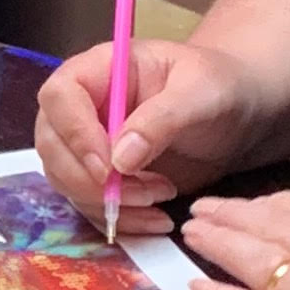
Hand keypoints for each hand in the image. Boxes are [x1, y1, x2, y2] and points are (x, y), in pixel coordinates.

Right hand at [36, 35, 277, 229]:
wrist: (236, 114)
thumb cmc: (219, 86)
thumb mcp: (201, 92)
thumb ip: (161, 118)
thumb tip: (120, 160)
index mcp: (100, 69)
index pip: (60, 96)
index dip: (75, 133)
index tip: (110, 167)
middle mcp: (83, 106)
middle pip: (52, 145)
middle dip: (89, 180)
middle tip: (142, 193)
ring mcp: (88, 144)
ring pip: (66, 181)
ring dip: (107, 203)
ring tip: (161, 199)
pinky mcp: (102, 178)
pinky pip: (90, 204)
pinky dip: (119, 219)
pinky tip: (156, 219)